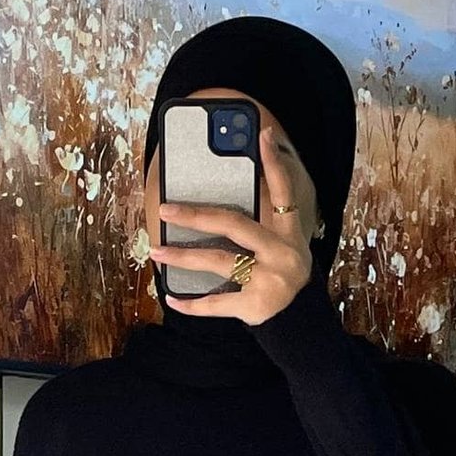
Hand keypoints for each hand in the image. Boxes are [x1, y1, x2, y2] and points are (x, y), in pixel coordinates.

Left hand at [151, 123, 312, 325]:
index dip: (274, 163)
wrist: (298, 320)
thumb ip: (260, 225)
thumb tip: (217, 202)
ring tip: (157, 252)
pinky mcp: (254, 306)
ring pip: (219, 261)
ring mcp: (269, 280)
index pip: (283, 192)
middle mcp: (281, 253)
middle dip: (196, 216)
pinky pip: (216, 303)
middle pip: (234, 224)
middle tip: (166, 209)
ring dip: (184, 257)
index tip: (263, 135)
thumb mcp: (281, 247)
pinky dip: (192, 303)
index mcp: (289, 233)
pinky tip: (171, 297)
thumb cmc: (279, 275)